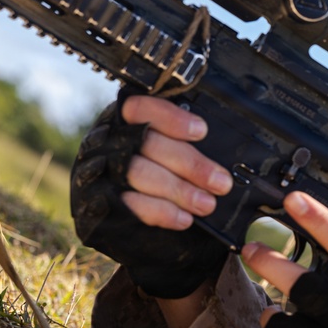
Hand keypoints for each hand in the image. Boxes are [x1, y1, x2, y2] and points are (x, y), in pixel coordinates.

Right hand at [70, 93, 233, 298]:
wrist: (134, 220)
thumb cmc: (165, 173)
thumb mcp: (175, 150)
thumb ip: (189, 143)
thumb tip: (228, 150)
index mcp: (127, 120)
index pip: (141, 107)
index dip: (171, 118)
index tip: (202, 131)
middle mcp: (108, 141)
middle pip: (148, 145)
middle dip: (190, 165)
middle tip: (221, 182)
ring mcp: (100, 171)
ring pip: (139, 174)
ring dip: (179, 191)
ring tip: (207, 204)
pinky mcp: (98, 203)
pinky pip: (130, 205)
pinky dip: (161, 212)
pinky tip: (184, 218)